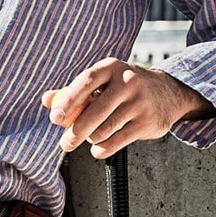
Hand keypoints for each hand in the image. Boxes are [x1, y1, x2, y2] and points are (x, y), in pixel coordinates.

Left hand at [42, 59, 213, 157]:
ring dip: (91, 139)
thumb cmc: (125, 88)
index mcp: (112, 67)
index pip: (86, 82)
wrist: (168, 93)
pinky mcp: (146, 123)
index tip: (55, 118)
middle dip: (75, 132)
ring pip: (104, 130)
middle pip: (94, 112)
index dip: (68, 101)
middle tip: (65, 144)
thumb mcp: (104, 81)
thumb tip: (47, 100)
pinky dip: (102, 149)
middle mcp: (128, 82)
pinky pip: (115, 143)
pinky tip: (99, 147)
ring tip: (92, 136)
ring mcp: (139, 103)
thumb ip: (74, 90)